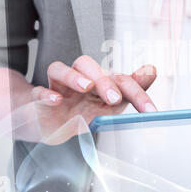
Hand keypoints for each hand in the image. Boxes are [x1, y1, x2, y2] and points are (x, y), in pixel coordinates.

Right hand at [26, 55, 156, 144]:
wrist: (47, 125)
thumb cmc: (80, 112)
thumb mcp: (108, 108)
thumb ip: (130, 93)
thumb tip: (152, 69)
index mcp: (99, 83)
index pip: (119, 80)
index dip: (137, 92)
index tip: (150, 110)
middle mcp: (78, 80)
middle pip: (88, 66)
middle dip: (104, 81)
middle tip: (115, 99)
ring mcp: (57, 88)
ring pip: (59, 69)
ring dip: (74, 77)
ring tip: (87, 87)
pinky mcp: (37, 99)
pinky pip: (38, 91)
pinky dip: (46, 94)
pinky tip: (56, 100)